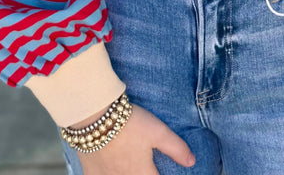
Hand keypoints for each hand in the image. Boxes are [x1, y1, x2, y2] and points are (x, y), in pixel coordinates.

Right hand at [76, 104, 194, 174]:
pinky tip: (112, 170)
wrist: (94, 115)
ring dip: (129, 174)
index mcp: (142, 174)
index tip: (160, 170)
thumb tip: (192, 162)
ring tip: (133, 167)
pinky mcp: (91, 172)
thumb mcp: (158, 132)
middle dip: (145, 174)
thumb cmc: (129, 123)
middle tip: (146, 167)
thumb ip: (176, 148)